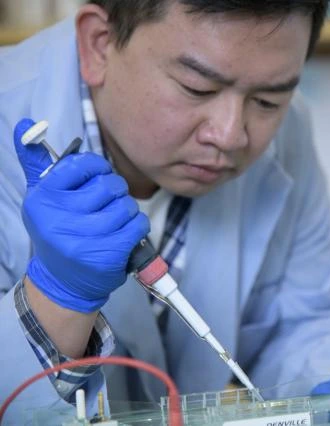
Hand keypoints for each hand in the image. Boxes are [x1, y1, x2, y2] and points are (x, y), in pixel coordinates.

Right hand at [14, 118, 149, 312]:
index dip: (98, 169)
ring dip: (128, 212)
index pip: (82, 164)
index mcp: (42, 198)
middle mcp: (58, 218)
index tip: (98, 179)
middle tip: (106, 206)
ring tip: (114, 223)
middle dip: (116, 193)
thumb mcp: (43, 198)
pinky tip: (125, 235)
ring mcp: (82, 238)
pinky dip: (138, 227)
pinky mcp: (105, 254)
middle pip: (110, 185)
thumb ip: (38, 163)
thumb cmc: (58, 232)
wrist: (63, 282)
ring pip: (126, 206)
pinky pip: (138, 225)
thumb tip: (25, 125)